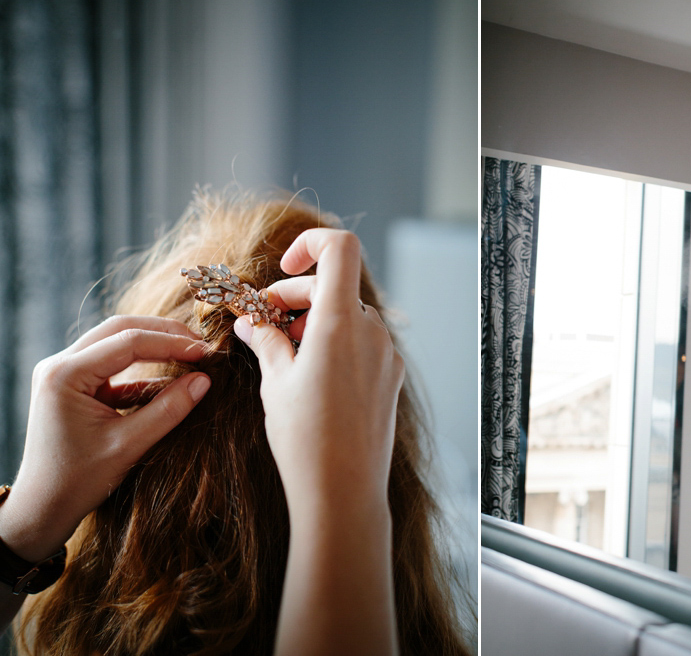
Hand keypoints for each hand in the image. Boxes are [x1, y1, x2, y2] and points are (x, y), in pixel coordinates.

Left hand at [0, 317, 209, 561]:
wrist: (42, 509)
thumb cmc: (78, 481)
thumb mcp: (129, 445)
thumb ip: (168, 409)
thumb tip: (204, 380)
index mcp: (65, 374)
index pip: (128, 342)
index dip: (172, 344)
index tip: (206, 352)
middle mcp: (60, 364)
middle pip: (120, 330)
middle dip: (163, 335)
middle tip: (200, 346)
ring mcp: (64, 373)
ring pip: (116, 342)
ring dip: (154, 347)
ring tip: (190, 357)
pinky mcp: (74, 386)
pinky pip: (114, 367)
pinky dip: (143, 371)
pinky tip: (172, 380)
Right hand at [234, 229, 403, 512]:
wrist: (344, 493)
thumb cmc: (305, 439)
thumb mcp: (275, 382)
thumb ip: (266, 340)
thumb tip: (252, 321)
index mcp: (340, 322)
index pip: (340, 249)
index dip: (310, 245)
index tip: (284, 268)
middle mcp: (371, 331)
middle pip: (337, 286)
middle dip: (298, 295)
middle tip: (265, 320)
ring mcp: (387, 354)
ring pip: (350, 316)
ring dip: (316, 321)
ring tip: (284, 349)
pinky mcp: (391, 377)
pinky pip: (364, 342)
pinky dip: (337, 342)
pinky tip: (311, 372)